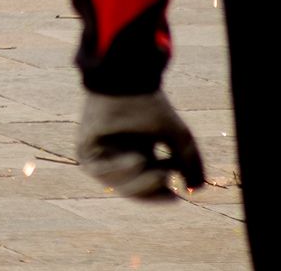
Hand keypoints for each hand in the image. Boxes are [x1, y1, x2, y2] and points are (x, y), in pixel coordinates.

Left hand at [77, 91, 204, 197]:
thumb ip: (191, 164)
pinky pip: (99, 172)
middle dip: (150, 190)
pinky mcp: (85, 149)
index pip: (146, 187)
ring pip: (116, 185)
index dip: (160, 196)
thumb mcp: (179, 137)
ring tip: (156, 169)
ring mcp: (101, 154)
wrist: (127, 82)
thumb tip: (194, 191)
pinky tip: (137, 159)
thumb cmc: (152, 106)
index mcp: (140, 155)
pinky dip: (119, 170)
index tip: (176, 198)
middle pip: (131, 191)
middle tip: (165, 178)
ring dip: (138, 182)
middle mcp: (119, 157)